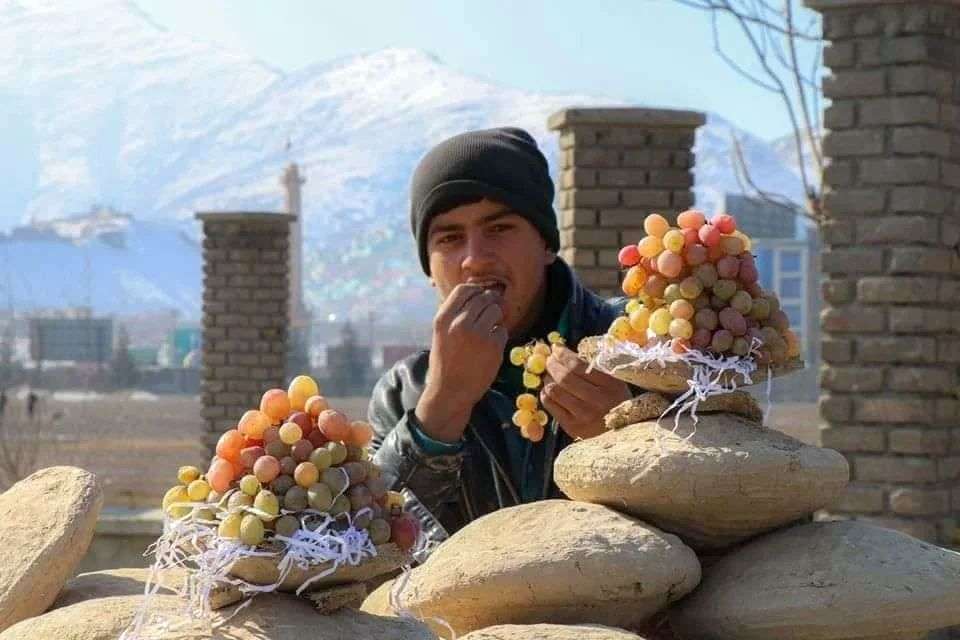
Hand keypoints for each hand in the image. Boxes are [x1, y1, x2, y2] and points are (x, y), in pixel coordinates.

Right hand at [416, 284, 507, 442]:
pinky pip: (502, 330)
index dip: (476, 291)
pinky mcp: (493, 346)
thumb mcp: (441, 333)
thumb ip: (455, 313)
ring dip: (496, 319)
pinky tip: (490, 348)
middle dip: (490, 303)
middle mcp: (459, 323)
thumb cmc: (446, 361)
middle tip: (490, 316)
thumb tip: (478, 291)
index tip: (480, 298)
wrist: (450, 392)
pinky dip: (499, 337)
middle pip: (484, 297)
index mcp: (443, 318)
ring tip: (488, 332)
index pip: (464, 289)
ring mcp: (478, 334)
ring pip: (496, 310)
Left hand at [540, 344, 630, 439]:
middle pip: (564, 377)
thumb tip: (566, 352)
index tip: (557, 349)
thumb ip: (595, 366)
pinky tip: (550, 389)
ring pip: (554, 390)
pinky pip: (550, 405)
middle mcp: (597, 400)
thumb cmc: (617, 403)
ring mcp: (583, 415)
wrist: (623, 435)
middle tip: (549, 359)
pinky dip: (546, 393)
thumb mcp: (615, 382)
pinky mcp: (572, 427)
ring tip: (550, 375)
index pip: (578, 365)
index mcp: (610, 385)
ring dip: (548, 378)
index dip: (563, 355)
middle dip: (552, 364)